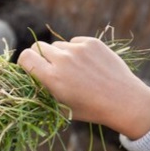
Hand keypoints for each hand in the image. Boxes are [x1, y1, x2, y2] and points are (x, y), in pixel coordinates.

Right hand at [17, 37, 149, 139]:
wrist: (123, 101)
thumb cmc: (89, 108)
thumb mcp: (59, 105)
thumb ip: (43, 87)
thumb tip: (30, 75)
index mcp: (52, 77)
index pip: (25, 57)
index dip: (25, 63)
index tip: (31, 69)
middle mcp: (63, 60)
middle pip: (38, 47)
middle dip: (40, 57)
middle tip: (50, 68)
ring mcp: (78, 49)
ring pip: (57, 45)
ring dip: (59, 55)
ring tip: (73, 71)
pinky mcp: (92, 42)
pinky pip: (74, 42)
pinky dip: (75, 51)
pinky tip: (86, 65)